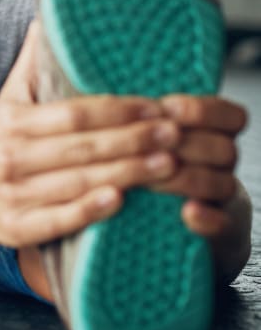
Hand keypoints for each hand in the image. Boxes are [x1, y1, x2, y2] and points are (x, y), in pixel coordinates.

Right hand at [0, 23, 245, 249]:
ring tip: (167, 165)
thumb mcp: (9, 100)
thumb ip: (32, 64)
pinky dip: (88, 211)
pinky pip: (58, 220)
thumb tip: (50, 18)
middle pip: (81, 148)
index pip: (73, 113)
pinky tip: (120, 201)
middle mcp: (13, 157)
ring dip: (125, 174)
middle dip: (133, 141)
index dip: (116, 110)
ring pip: (77, 183)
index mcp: (15, 122)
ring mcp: (14, 194)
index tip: (154, 106)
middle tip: (174, 134)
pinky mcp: (17, 228)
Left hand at [146, 93, 245, 236]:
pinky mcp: (217, 233)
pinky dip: (206, 218)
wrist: (151, 225)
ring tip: (149, 179)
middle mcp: (219, 165)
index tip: (167, 108)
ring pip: (222, 183)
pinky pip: (222, 226)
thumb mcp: (138, 140)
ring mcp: (221, 199)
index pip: (228, 116)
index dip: (201, 110)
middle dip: (185, 145)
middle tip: (149, 147)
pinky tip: (188, 211)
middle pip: (223, 148)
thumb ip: (133, 120)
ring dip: (186, 178)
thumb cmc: (137, 169)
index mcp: (207, 135)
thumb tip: (102, 96)